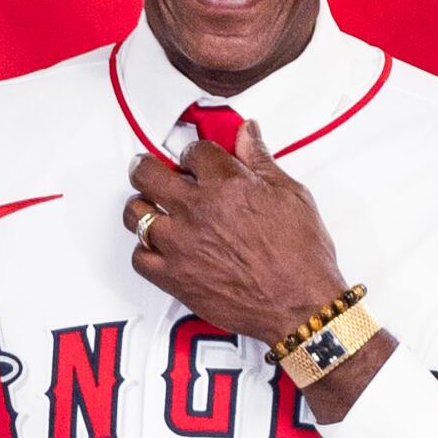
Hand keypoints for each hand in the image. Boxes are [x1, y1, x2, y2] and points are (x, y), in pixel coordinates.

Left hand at [124, 121, 347, 343]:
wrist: (301, 305)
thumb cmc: (301, 256)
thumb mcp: (291, 194)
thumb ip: (261, 160)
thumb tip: (248, 133)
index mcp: (228, 184)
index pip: (193, 151)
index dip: (193, 153)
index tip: (195, 159)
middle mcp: (199, 210)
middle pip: (148, 174)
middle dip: (147, 167)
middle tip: (150, 169)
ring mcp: (181, 244)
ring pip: (136, 214)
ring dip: (142, 207)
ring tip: (152, 208)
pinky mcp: (174, 277)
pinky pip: (139, 256)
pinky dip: (145, 249)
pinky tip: (159, 247)